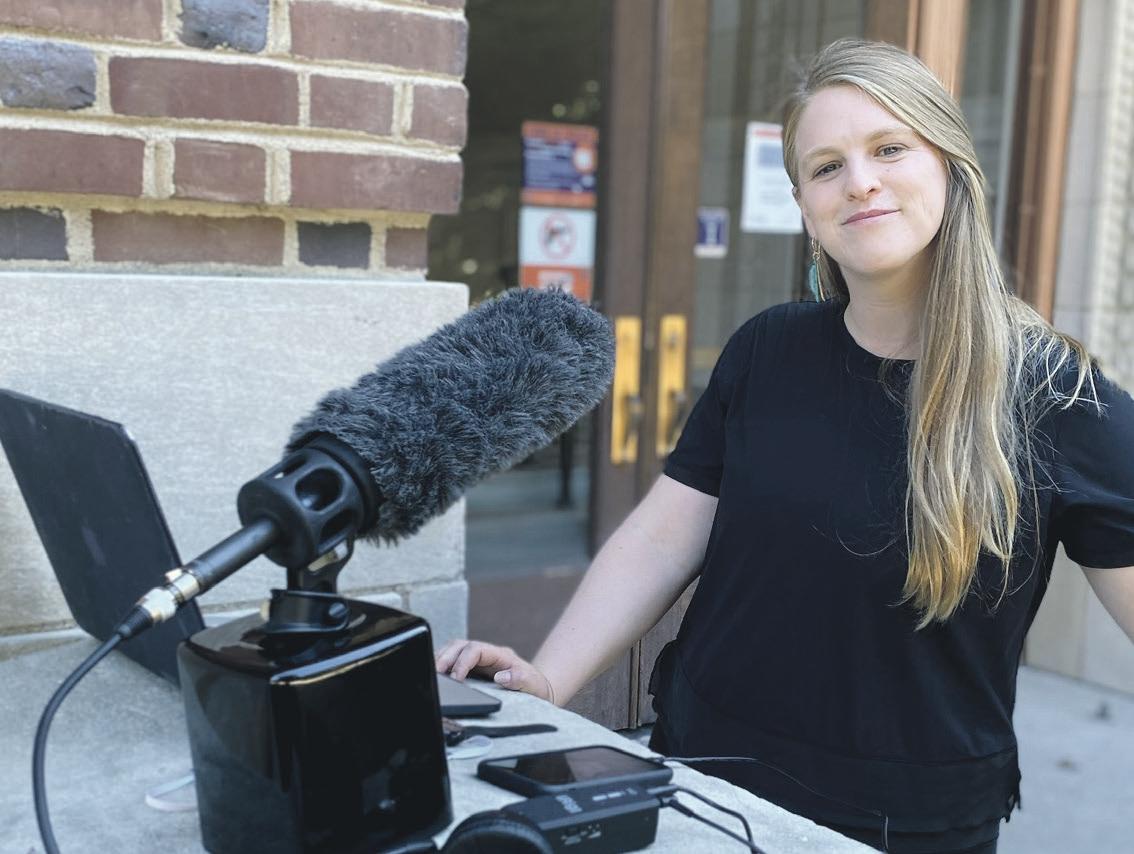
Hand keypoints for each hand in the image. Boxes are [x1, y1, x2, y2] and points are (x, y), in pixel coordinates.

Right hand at [435, 639, 556, 703]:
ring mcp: (478, 659)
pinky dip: (442, 665)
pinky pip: (452, 660)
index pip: (475, 650)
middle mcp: (486, 653)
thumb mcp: (532, 683)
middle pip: (460, 645)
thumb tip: (501, 677)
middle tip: (434, 673)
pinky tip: (435, 675)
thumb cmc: (534, 686)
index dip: (462, 662)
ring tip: (430, 672)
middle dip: (445, 657)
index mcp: (499, 654)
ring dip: (440, 658)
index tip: (455, 679)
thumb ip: (519, 678)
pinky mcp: (472, 667)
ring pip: (453, 650)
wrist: (537, 688)